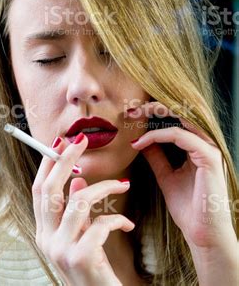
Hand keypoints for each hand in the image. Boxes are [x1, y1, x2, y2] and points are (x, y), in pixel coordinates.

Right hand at [32, 133, 133, 285]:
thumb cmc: (93, 270)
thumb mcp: (81, 236)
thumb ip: (76, 211)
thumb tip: (76, 179)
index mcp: (43, 233)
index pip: (39, 191)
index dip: (47, 164)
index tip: (59, 143)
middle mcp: (46, 240)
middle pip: (50, 190)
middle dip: (65, 160)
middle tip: (82, 140)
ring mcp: (61, 249)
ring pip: (76, 201)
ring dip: (103, 187)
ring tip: (122, 184)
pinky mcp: (81, 257)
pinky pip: (100, 224)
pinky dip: (117, 219)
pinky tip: (127, 225)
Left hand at [128, 101, 237, 284]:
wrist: (201, 232)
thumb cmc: (187, 207)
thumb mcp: (165, 175)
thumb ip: (157, 157)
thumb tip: (141, 141)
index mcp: (196, 146)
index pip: (176, 119)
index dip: (153, 113)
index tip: (129, 115)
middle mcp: (205, 144)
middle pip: (181, 112)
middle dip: (153, 106)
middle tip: (129, 108)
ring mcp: (209, 149)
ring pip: (182, 118)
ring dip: (155, 113)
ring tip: (133, 116)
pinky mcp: (209, 158)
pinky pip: (181, 137)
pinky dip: (158, 136)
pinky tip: (140, 142)